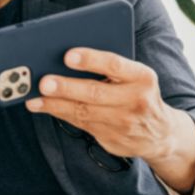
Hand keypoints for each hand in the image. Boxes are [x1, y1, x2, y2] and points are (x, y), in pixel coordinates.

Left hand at [26, 48, 193, 166]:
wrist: (161, 134)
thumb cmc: (139, 93)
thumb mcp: (136, 76)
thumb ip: (111, 67)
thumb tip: (68, 55)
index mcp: (142, 77)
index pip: (115, 65)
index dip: (91, 60)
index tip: (68, 55)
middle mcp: (135, 101)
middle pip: (95, 92)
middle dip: (66, 87)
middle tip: (43, 81)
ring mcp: (123, 123)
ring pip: (83, 112)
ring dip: (55, 104)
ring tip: (33, 97)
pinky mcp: (110, 139)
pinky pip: (80, 124)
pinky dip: (58, 114)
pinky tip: (41, 106)